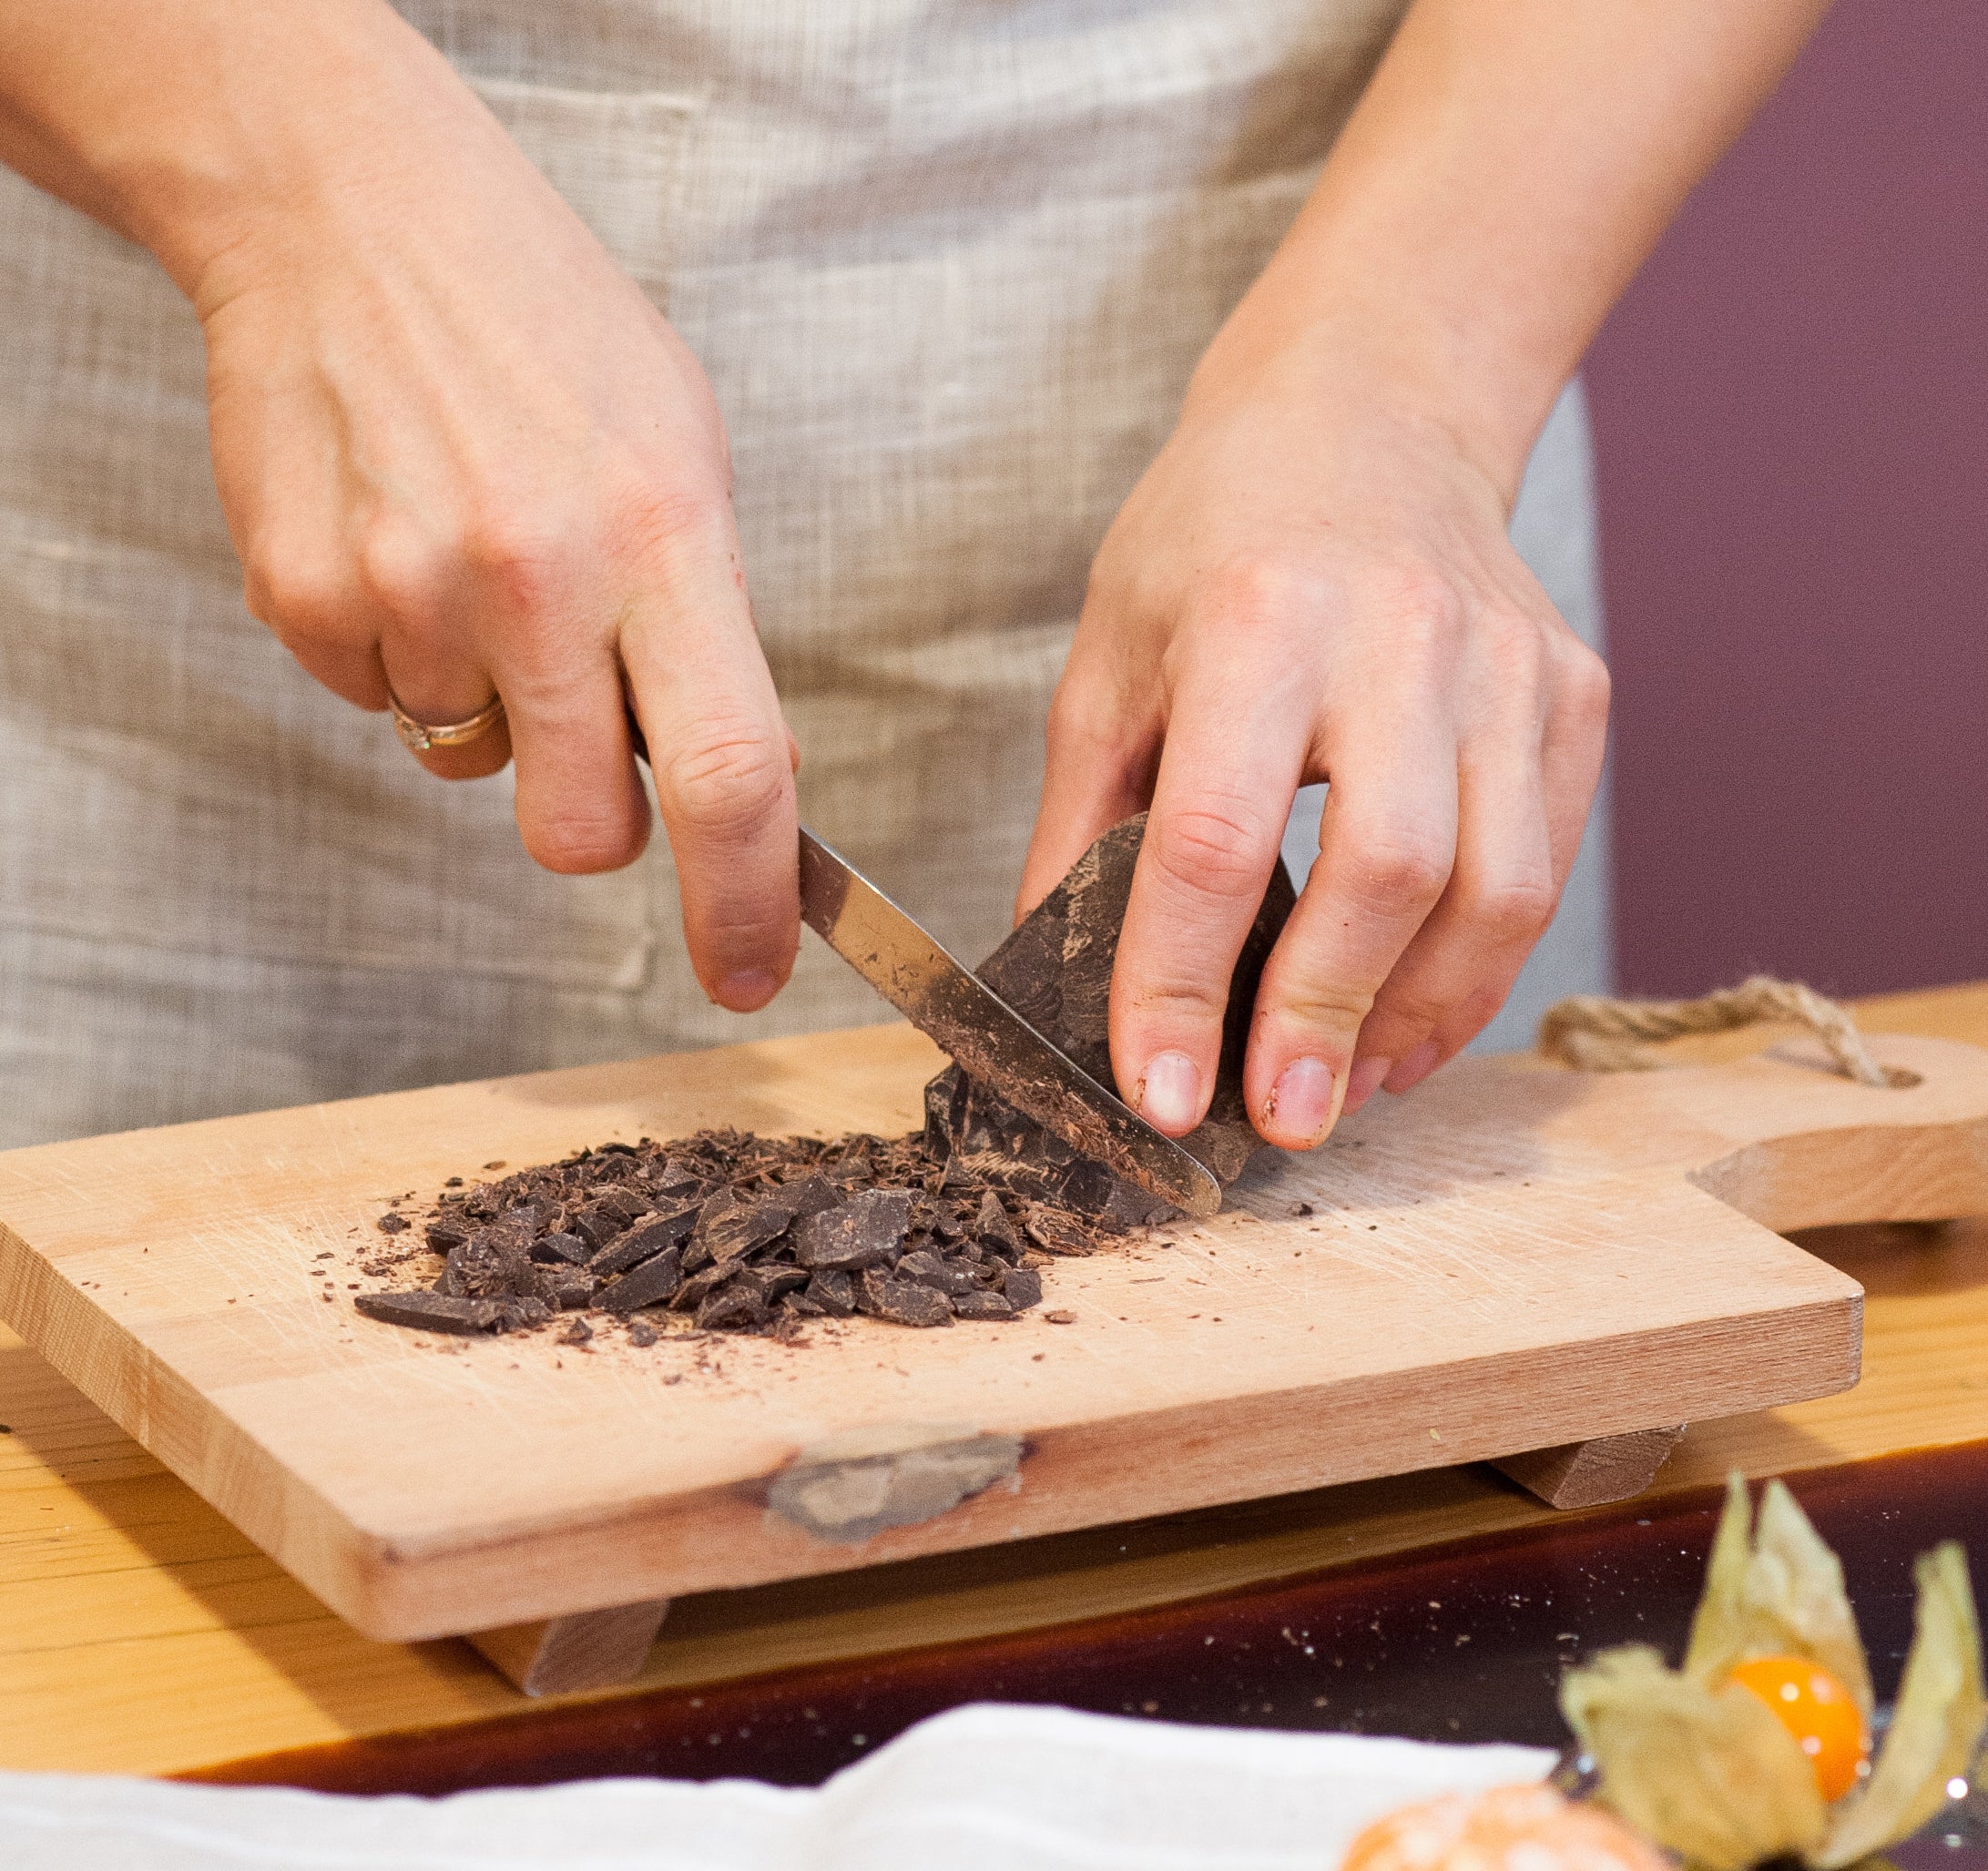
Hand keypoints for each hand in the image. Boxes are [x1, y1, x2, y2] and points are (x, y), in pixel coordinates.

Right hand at [182, 12, 797, 1010]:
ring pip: (467, 762)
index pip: (732, 771)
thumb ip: (709, 624)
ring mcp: (410, 588)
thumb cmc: (545, 334)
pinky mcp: (305, 594)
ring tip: (482, 560)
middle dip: (592, 821)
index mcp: (665, 538)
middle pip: (582, 832)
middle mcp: (540, 577)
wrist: (356, 217)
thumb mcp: (683, 455)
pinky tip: (406, 543)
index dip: (747, 903)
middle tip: (582, 721)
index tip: (751, 972)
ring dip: (487, 699)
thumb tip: (737, 775)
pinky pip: (376, 702)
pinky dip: (401, 654)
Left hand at [1018, 333, 1608, 1149]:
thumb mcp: (1109, 659)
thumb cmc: (1215, 537)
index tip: (1164, 1098)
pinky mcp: (1573, 694)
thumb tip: (1052, 981)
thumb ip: (1082, 823)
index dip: (1181, 990)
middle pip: (1384, 879)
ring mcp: (1507, 668)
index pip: (1214, 844)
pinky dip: (1478, 972)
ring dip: (1415, 1020)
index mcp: (1256, 623)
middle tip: (1276, 1122)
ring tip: (1344, 1085)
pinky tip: (1409, 1020)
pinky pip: (1544, 869)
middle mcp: (1400, 639)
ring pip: (1494, 894)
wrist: (1367, 416)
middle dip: (1322, 1025)